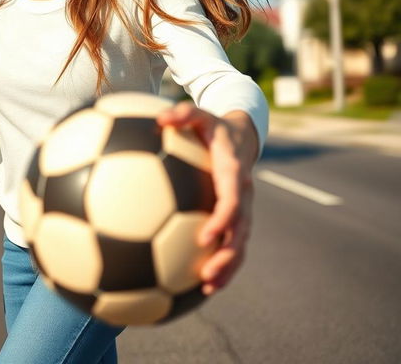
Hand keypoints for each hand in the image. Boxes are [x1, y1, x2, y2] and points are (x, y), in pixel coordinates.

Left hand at [156, 102, 258, 295]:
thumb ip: (182, 114)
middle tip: (207, 276)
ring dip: (228, 266)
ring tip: (208, 289)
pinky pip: (233, 242)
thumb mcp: (200, 115)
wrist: (242, 134)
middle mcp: (242, 193)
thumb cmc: (213, 126)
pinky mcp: (237, 216)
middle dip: (228, 255)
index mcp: (233, 172)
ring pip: (241, 242)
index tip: (205, 237)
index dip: (222, 219)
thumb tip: (160, 118)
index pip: (232, 200)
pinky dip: (223, 261)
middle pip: (241, 231)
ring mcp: (243, 207)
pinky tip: (201, 281)